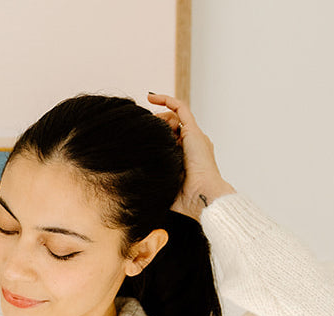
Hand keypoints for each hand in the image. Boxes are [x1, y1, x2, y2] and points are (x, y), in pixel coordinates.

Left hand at [146, 92, 235, 219]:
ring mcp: (194, 137)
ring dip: (159, 120)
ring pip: (173, 118)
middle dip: (155, 127)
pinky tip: (150, 97)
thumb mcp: (162, 185)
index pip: (168, 139)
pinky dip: (166, 100)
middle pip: (170, 127)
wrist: (201, 197)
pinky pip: (180, 108)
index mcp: (186, 158)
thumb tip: (132, 181)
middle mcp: (192, 145)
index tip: (139, 137)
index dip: (154, 136)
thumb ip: (152, 178)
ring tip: (151, 130)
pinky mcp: (194, 131)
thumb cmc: (183, 199)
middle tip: (143, 135)